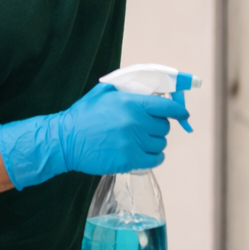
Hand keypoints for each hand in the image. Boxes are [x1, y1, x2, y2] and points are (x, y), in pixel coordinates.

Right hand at [0, 83, 190, 190]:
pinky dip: (154, 157)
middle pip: (164, 127)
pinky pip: (155, 160)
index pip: (167, 106)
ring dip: (155, 142)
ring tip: (142, 141)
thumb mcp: (103, 93)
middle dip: (159, 126)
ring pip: (160, 144)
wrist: (65, 140)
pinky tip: (146, 153)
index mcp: (131, 103)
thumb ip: (127, 89)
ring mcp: (132, 143)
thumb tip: (149, 89)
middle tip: (147, 127)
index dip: (178, 110)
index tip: (182, 113)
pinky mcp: (128, 160)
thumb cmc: (83, 115)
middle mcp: (135, 123)